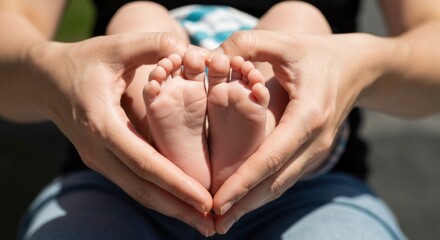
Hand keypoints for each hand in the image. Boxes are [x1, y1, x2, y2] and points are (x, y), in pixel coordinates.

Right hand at [31, 32, 214, 235]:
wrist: (46, 80)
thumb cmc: (84, 61)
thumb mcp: (115, 46)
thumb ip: (152, 45)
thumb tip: (190, 51)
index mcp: (102, 124)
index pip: (144, 162)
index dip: (175, 183)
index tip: (206, 200)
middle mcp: (98, 150)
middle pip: (142, 188)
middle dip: (179, 208)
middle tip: (213, 225)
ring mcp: (99, 159)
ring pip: (138, 192)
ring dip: (171, 208)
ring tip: (203, 222)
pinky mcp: (103, 161)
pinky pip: (133, 183)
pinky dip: (158, 196)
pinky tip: (180, 203)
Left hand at [209, 30, 387, 232]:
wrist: (360, 67)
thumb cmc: (319, 54)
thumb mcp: (286, 42)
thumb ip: (248, 43)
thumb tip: (212, 58)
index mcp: (309, 115)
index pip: (272, 157)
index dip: (244, 182)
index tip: (217, 202)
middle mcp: (315, 141)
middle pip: (276, 182)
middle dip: (243, 205)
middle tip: (211, 224)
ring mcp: (317, 151)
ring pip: (281, 185)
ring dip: (252, 204)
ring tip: (222, 221)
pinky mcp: (313, 153)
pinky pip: (285, 177)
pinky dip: (263, 192)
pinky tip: (243, 201)